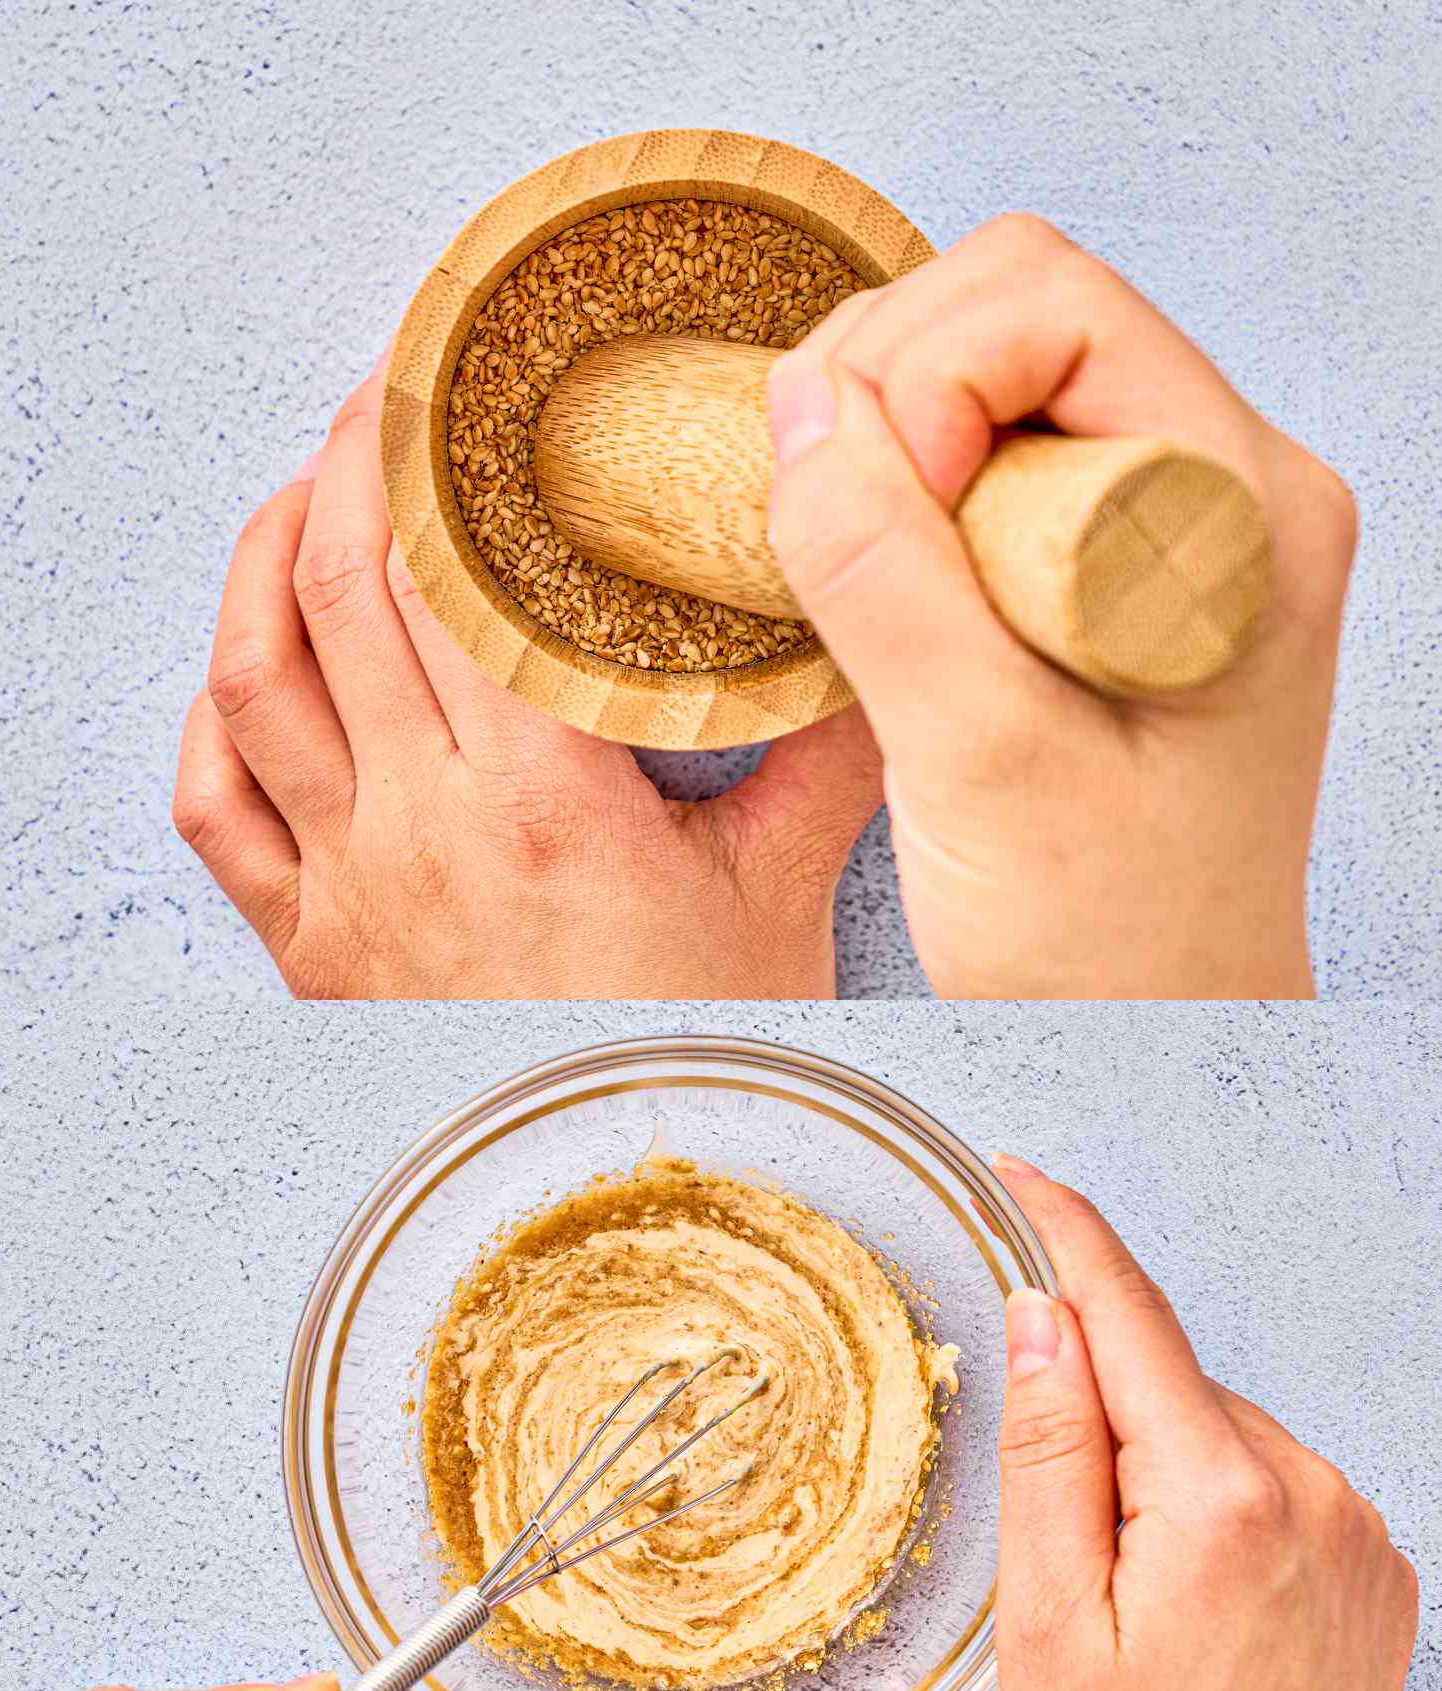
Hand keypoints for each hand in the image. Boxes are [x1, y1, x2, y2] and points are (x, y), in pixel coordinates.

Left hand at [174, 360, 881, 998]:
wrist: (600, 1204)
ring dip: (262, 559)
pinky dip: (212, 714)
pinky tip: (248, 667)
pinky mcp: (309, 942)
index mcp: (539, 801)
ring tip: (305, 494)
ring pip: (252, 676)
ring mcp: (347, 885)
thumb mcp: (778, 901)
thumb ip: (823, 759)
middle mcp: (420, 828)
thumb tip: (865, 645)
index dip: (431, 453)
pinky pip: (214, 804)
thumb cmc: (683, 1060)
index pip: (449, 575)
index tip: (448, 379)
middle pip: (340, 590)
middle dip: (346, 463)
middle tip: (383, 397)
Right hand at [766, 215, 1356, 998]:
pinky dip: (902, 502)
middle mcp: (1226, 488)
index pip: (1058, 304)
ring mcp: (1170, 521)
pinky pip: (983, 462)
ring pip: (989, 377)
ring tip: (866, 587)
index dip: (926, 377)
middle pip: (1019, 312)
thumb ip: (886, 578)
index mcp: (1246, 511)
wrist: (1158, 1029)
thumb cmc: (1112, 943)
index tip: (874, 513)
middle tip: (838, 536)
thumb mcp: (981, 766)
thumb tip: (799, 412)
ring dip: (885, 450)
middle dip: (888, 393)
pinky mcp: (1109, 564)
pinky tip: (889, 597)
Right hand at [988, 1156, 1416, 1690]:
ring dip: (1155, 1469)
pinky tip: (1187, 1604)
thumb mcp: (1049, 1626)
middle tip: (1058, 1549)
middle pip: (1169, 1382)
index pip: (1130, 1315)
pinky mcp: (1377, 1571)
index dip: (1066, 1233)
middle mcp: (1315, 1495)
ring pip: (1217, 1432)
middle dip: (1097, 1412)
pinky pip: (1270, 1482)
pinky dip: (1210, 1502)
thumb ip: (1050, 1452)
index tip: (1019, 1173)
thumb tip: (1043, 1317)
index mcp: (1223, 1502)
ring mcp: (1360, 1534)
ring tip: (1127, 1606)